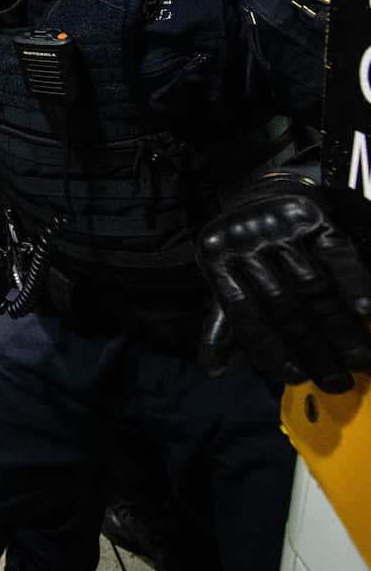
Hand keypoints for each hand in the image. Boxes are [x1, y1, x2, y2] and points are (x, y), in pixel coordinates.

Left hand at [196, 173, 370, 392]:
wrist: (265, 189)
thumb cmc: (246, 248)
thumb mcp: (227, 278)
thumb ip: (224, 323)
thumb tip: (215, 370)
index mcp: (215, 260)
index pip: (245, 316)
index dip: (271, 351)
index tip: (298, 379)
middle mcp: (243, 241)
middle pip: (284, 307)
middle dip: (314, 350)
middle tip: (339, 381)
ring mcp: (277, 227)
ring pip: (314, 287)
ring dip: (340, 328)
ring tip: (361, 359)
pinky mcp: (311, 215)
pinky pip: (336, 257)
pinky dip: (355, 285)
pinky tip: (366, 312)